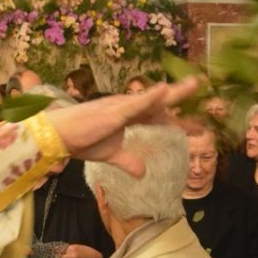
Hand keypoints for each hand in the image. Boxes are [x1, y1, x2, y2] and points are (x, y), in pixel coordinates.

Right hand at [47, 78, 198, 175]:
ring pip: (151, 98)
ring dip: (172, 91)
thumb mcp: (110, 155)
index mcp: (127, 115)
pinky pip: (135, 103)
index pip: (156, 115)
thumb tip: (142, 173)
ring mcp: (120, 107)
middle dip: (179, 95)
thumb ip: (127, 161)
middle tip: (199, 85)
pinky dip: (150, 97)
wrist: (58, 137)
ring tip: (192, 84)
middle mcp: (126, 107)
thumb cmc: (80, 141)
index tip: (194, 124)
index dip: (174, 118)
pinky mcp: (112, 111)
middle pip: (158, 101)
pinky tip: (164, 91)